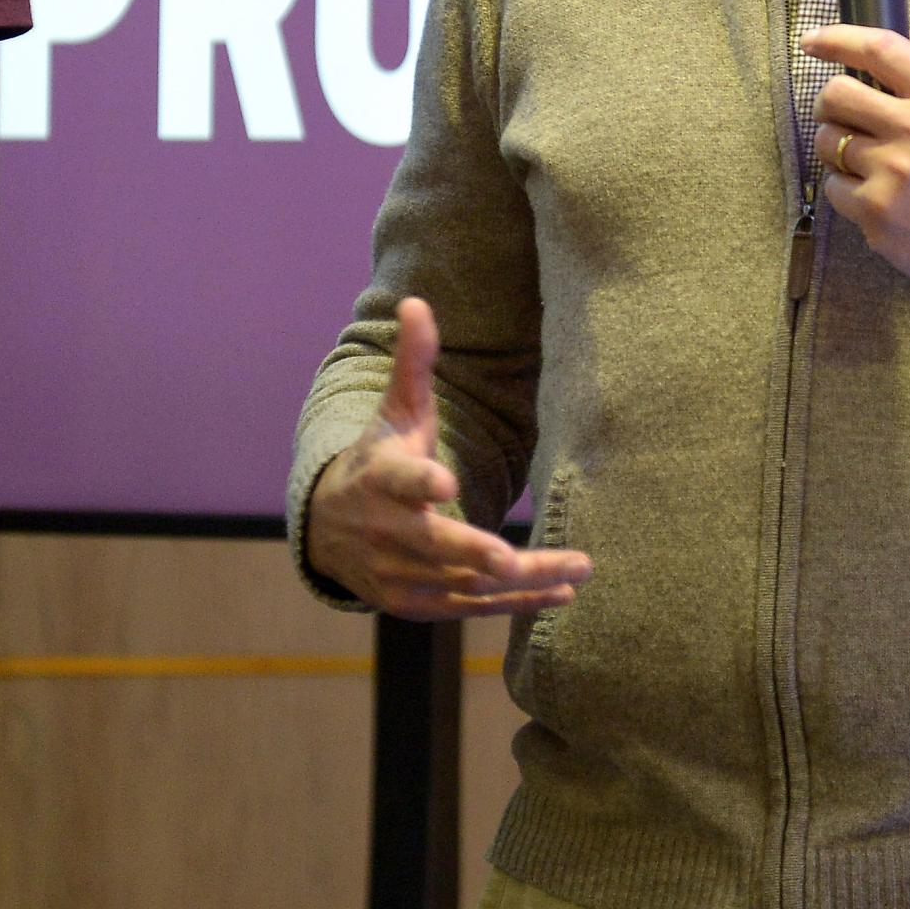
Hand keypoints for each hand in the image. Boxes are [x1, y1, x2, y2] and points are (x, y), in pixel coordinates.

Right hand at [306, 298, 589, 618]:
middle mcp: (390, 534)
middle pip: (434, 546)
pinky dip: (520, 603)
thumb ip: (413, 364)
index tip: (444, 483)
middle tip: (510, 558)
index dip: (420, 483)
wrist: (331, 532)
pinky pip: (475, 607)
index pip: (398, 479)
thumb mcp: (394, 413)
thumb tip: (416, 301)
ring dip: (523, 580)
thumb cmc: (379, 460)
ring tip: (578, 569)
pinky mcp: (423, 606)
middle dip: (472, 552)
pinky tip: (565, 592)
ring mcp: (404, 576)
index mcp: (382, 480)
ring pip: (467, 583)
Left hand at [803, 24, 909, 299]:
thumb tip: (894, 35)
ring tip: (867, 159)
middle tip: (842, 114)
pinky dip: (846, 188)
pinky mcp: (877, 212)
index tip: (813, 41)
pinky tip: (876, 194)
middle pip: (836, 94)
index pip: (879, 49)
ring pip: (828, 140)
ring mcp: (895, 173)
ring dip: (838, 146)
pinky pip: (833, 186)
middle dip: (831, 102)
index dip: (837, 39)